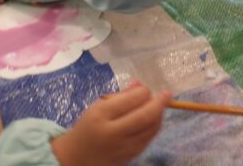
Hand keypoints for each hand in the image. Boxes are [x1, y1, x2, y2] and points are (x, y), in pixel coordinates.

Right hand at [52, 83, 169, 165]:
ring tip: (159, 105)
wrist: (76, 157)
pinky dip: (154, 126)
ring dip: (159, 114)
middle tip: (166, 94)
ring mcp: (123, 147)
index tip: (145, 88)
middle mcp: (113, 133)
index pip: (130, 100)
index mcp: (101, 115)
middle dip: (159, 103)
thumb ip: (121, 96)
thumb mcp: (98, 106)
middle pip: (145, 116)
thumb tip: (140, 84)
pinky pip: (149, 138)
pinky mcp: (130, 156)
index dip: (144, 92)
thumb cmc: (88, 127)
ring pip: (151, 128)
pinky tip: (153, 119)